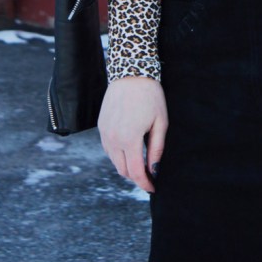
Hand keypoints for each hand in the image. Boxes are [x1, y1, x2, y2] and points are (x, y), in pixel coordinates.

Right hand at [97, 76, 167, 192]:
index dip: (145, 183)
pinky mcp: (101, 127)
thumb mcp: (160, 122)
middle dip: (136, 177)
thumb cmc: (150, 96)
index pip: (136, 172)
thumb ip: (156, 149)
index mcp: (129, 139)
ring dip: (126, 166)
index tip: (153, 188)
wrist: (131, 73)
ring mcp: (105, 133)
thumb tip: (154, 170)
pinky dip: (118, 154)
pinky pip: (108, 149)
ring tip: (141, 162)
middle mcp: (113, 139)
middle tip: (149, 175)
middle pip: (123, 170)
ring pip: (114, 161)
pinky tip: (129, 149)